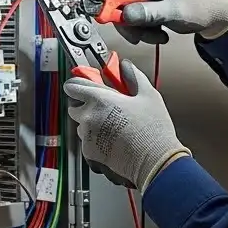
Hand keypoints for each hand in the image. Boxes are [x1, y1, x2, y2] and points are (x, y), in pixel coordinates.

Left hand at [62, 59, 190, 190]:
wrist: (154, 160)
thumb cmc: (152, 131)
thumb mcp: (148, 95)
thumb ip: (133, 76)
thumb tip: (126, 67)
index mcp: (100, 99)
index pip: (72, 85)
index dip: (79, 83)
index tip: (87, 83)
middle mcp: (89, 117)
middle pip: (74, 105)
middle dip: (87, 104)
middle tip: (106, 106)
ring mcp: (87, 136)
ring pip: (81, 124)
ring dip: (92, 122)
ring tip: (114, 124)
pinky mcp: (89, 152)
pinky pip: (87, 140)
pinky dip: (96, 138)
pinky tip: (114, 138)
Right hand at [104, 0, 227, 44]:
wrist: (218, 16)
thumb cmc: (202, 7)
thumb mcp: (174, 12)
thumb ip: (148, 13)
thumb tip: (126, 14)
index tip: (104, 15)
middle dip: (128, 21)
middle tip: (135, 34)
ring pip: (131, 12)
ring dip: (140, 28)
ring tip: (157, 36)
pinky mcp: (155, 4)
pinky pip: (140, 17)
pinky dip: (146, 29)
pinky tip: (160, 34)